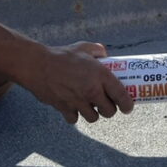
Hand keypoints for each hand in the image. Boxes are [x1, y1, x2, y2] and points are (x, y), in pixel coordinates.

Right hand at [19, 41, 133, 123]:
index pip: (121, 96)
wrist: (37, 65)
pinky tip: (74, 106)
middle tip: (107, 103)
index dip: (128, 105)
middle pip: (109, 112)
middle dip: (110, 109)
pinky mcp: (64, 108)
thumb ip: (98, 50)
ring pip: (93, 118)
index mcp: (101, 75)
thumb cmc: (62, 55)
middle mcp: (92, 91)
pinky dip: (75, 115)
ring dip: (93, 113)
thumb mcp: (84, 47)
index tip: (128, 107)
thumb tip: (106, 55)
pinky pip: (75, 119)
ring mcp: (78, 102)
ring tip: (90, 104)